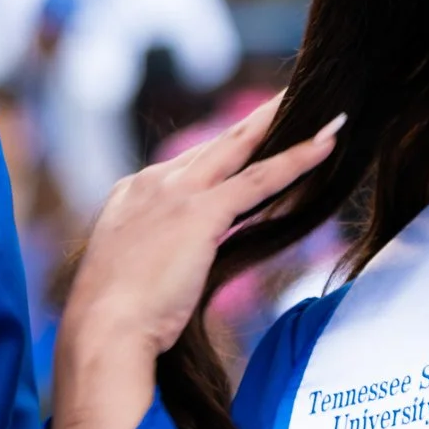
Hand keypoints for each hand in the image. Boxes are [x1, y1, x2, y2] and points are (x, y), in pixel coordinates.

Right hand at [60, 97, 342, 359]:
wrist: (102, 330)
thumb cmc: (112, 320)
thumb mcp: (132, 274)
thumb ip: (158, 254)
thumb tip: (181, 264)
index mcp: (131, 195)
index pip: (187, 165)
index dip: (222, 153)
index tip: (247, 140)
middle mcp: (152, 183)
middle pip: (215, 145)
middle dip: (255, 123)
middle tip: (287, 99)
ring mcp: (176, 193)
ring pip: (240, 149)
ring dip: (280, 125)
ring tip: (318, 114)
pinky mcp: (202, 213)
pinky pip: (261, 178)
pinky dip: (297, 159)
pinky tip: (326, 143)